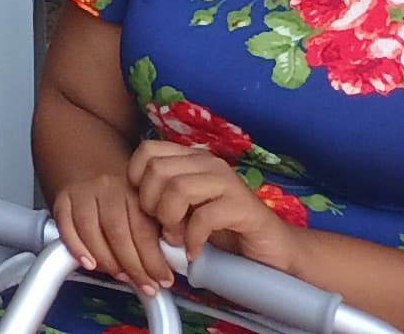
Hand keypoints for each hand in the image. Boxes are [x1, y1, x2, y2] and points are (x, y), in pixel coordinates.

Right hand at [45, 168, 173, 290]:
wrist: (94, 173)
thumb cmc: (125, 203)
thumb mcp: (148, 210)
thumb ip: (157, 234)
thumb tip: (167, 267)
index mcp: (135, 190)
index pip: (144, 229)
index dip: (153, 260)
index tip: (162, 279)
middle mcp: (109, 187)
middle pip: (117, 232)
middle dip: (133, 266)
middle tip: (145, 285)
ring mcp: (84, 191)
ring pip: (91, 230)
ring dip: (107, 261)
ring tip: (121, 276)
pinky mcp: (63, 197)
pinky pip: (66, 225)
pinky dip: (76, 247)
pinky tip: (89, 263)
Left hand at [126, 137, 299, 274]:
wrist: (272, 249)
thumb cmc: (225, 231)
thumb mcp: (186, 210)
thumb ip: (163, 199)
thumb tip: (131, 205)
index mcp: (192, 159)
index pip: (148, 150)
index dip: (136, 178)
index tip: (144, 208)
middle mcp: (208, 162)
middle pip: (158, 169)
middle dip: (151, 204)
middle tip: (163, 228)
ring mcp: (227, 182)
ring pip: (177, 188)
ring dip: (170, 221)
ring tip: (177, 240)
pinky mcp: (243, 206)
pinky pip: (203, 216)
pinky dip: (192, 239)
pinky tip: (194, 252)